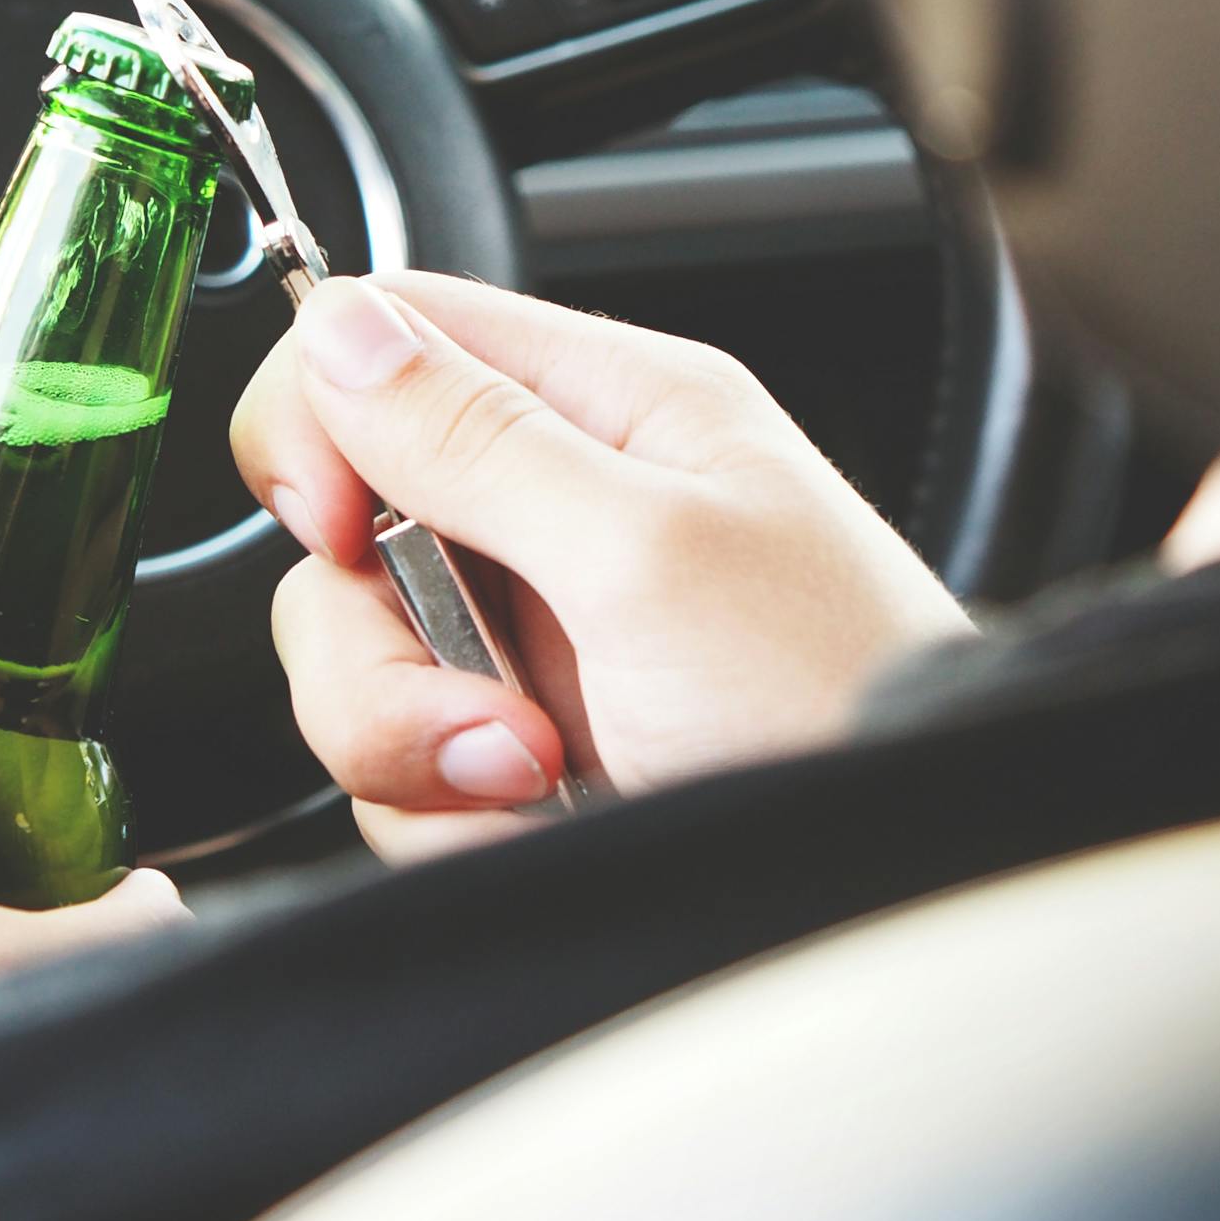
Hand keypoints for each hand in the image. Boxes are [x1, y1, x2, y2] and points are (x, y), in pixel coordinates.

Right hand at [231, 274, 971, 860]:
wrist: (896, 895)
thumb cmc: (838, 707)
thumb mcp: (650, 556)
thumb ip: (480, 439)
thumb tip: (339, 325)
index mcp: (612, 409)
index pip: (391, 334)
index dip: (322, 421)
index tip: (337, 527)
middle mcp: (559, 511)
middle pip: (345, 527)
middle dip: (381, 644)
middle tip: (490, 709)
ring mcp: (533, 637)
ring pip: (356, 660)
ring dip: (416, 745)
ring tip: (540, 777)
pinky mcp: (516, 752)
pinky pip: (395, 769)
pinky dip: (448, 815)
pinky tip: (543, 821)